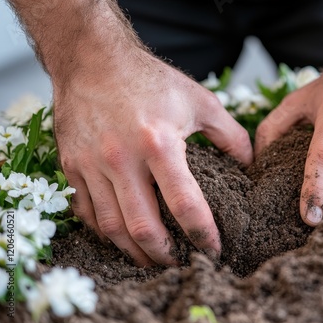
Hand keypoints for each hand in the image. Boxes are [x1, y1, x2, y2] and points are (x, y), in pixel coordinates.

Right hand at [54, 50, 252, 264]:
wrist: (91, 59)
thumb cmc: (149, 79)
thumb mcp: (199, 101)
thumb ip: (230, 134)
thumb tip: (251, 163)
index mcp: (159, 143)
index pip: (185, 204)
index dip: (202, 234)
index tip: (214, 250)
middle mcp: (121, 159)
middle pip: (143, 227)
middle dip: (165, 255)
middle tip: (181, 262)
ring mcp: (91, 164)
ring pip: (112, 227)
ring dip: (135, 252)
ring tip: (153, 259)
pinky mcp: (72, 165)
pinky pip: (87, 212)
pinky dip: (106, 232)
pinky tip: (123, 236)